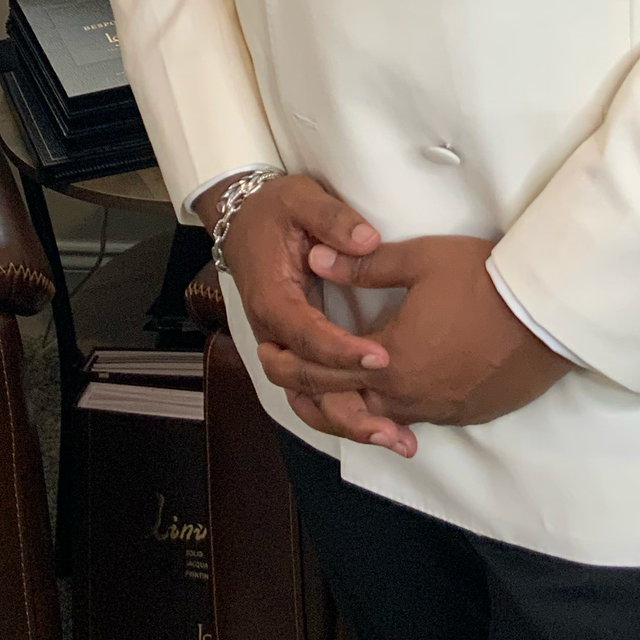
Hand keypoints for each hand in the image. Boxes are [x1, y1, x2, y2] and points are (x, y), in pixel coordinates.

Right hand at [209, 173, 411, 451]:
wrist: (245, 218)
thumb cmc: (276, 208)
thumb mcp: (302, 199)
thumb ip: (333, 219)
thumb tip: (367, 240)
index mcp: (272, 297)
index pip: (305, 334)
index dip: (341, 351)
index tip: (383, 359)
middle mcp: (272, 331)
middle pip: (301, 382)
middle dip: (346, 406)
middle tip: (391, 425)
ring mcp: (282, 346)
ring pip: (306, 398)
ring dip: (347, 422)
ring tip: (395, 441)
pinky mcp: (295, 352)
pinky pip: (314, 392)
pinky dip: (343, 414)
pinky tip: (383, 428)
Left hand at [293, 235, 571, 452]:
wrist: (550, 315)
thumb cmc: (484, 282)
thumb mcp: (421, 261)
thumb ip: (364, 266)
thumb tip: (314, 260)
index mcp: (388, 359)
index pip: (322, 369)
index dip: (289, 362)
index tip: (266, 353)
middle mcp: (407, 396)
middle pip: (343, 405)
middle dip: (307, 393)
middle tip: (283, 379)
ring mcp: (439, 411)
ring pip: (378, 420)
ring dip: (349, 410)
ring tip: (328, 400)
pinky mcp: (466, 415)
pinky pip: (415, 420)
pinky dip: (391, 415)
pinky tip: (388, 404)